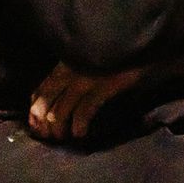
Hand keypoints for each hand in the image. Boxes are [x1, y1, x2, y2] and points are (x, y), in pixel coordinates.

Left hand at [26, 60, 152, 143]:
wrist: (148, 45)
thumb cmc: (120, 54)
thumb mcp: (91, 60)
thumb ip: (76, 73)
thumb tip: (61, 98)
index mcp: (66, 63)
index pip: (40, 90)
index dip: (35, 111)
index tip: (37, 126)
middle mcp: (71, 70)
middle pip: (45, 102)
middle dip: (43, 124)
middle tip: (49, 137)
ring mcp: (87, 78)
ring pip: (60, 110)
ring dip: (59, 129)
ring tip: (64, 137)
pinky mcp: (104, 85)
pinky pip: (84, 110)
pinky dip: (79, 125)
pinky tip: (80, 133)